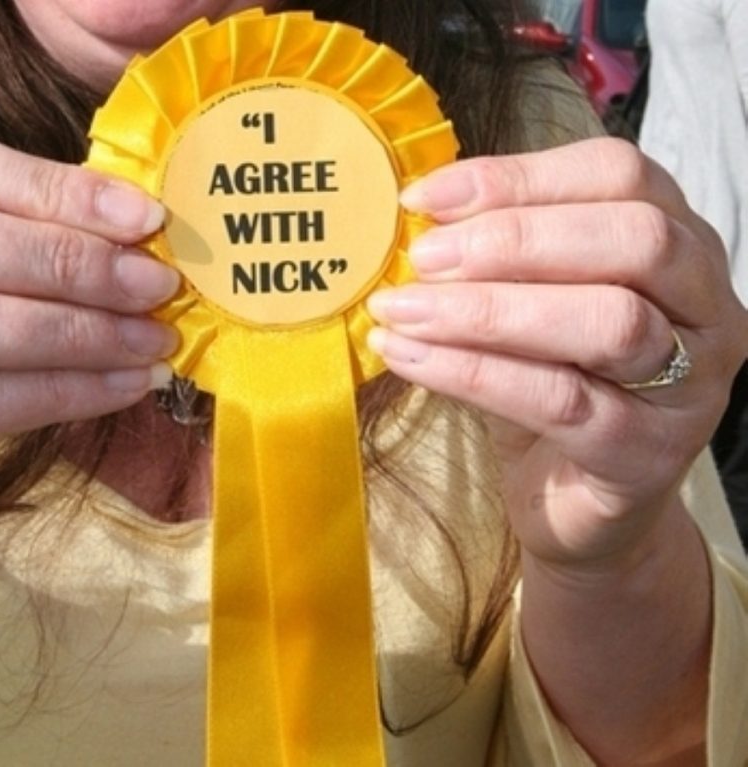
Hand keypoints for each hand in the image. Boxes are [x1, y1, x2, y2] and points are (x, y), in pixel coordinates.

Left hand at [367, 137, 747, 571]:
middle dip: (514, 239)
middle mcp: (705, 305)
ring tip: (401, 308)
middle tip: (421, 258)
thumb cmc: (550, 383)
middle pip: (634, 240)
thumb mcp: (524, 304)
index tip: (422, 197)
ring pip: (607, 322)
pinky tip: (408, 356)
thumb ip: (495, 256)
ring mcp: (691, 384)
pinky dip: (472, 372)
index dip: (516, 177)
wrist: (574, 502)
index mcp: (680, 241)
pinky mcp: (648, 452)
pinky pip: (559, 400)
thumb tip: (416, 217)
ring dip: (487, 310)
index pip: (617, 175)